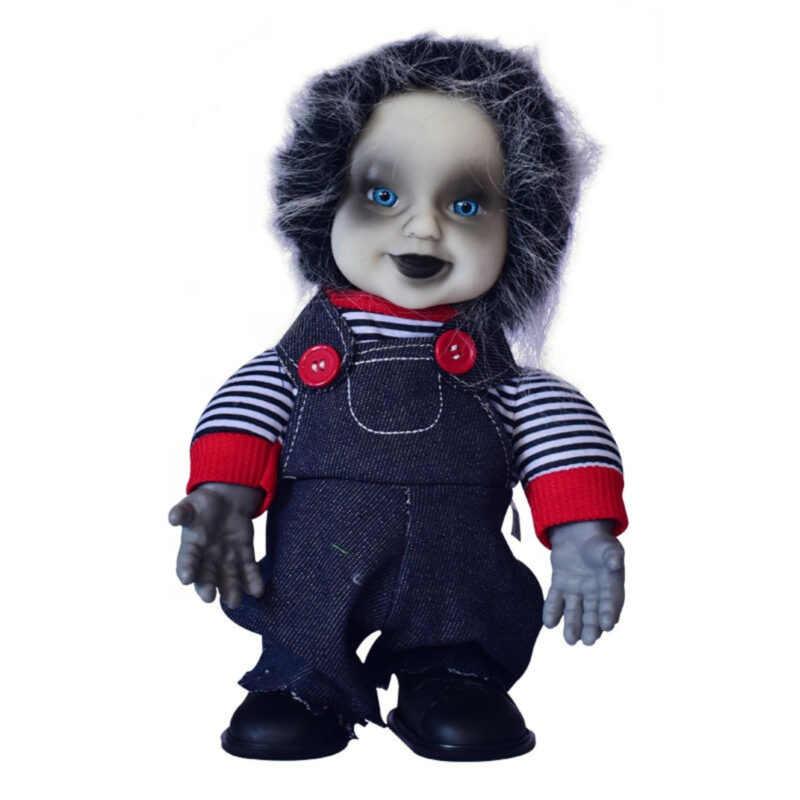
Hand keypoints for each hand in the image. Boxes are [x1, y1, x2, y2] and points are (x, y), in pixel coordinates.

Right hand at [168, 482, 265, 607]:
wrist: (225, 499)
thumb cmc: (203, 504)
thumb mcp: (191, 504)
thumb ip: (182, 512)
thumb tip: (172, 518)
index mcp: (192, 545)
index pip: (187, 560)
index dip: (186, 569)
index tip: (186, 579)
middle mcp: (208, 557)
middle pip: (207, 576)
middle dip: (207, 586)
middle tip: (209, 597)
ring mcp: (227, 558)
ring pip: (228, 577)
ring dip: (231, 590)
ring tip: (235, 602)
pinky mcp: (244, 554)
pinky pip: (248, 569)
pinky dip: (253, 580)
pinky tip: (257, 590)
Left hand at [542, 519, 624, 645]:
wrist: (578, 533)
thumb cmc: (599, 543)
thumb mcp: (609, 548)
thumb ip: (612, 557)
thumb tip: (615, 564)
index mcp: (610, 585)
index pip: (611, 602)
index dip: (609, 613)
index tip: (607, 626)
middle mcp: (594, 593)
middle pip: (593, 613)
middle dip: (590, 627)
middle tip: (587, 641)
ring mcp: (576, 591)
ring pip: (574, 611)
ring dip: (572, 625)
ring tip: (569, 639)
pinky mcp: (560, 586)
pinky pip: (555, 600)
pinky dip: (552, 611)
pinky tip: (549, 623)